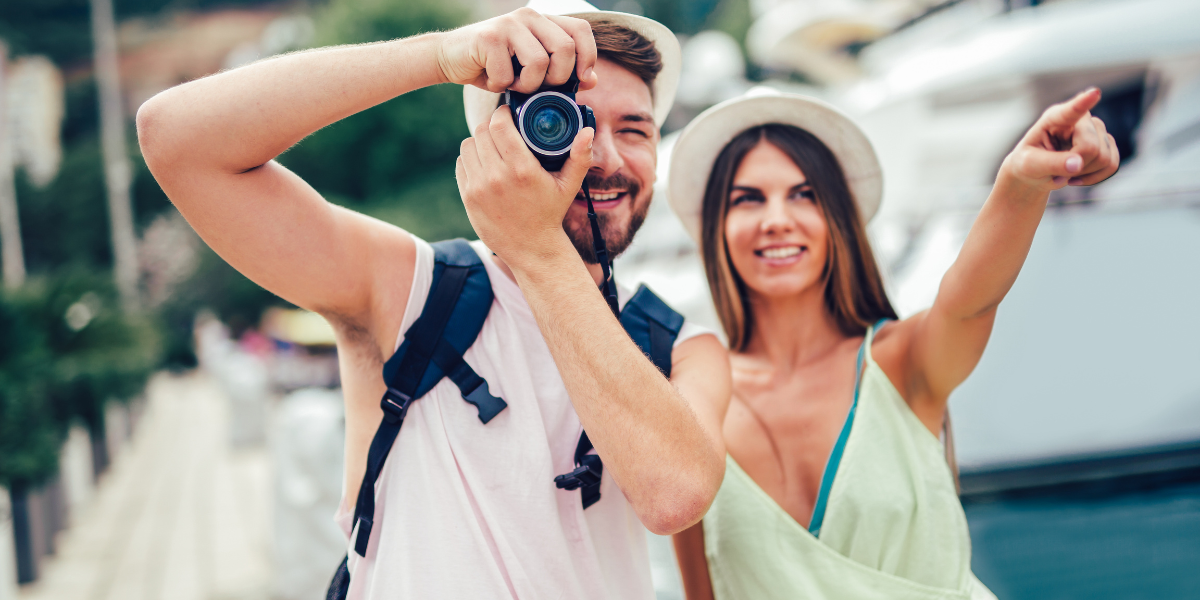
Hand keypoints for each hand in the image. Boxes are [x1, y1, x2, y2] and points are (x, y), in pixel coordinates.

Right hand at [436, 7, 598, 93]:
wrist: (449, 59)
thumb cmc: (494, 67)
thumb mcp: (531, 72)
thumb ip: (562, 73)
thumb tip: (592, 80)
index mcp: (543, 21)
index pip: (581, 30)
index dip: (588, 56)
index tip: (580, 80)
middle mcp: (529, 17)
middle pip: (566, 48)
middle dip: (556, 78)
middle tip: (537, 87)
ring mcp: (509, 24)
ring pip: (540, 62)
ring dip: (527, 85)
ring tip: (513, 84)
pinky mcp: (490, 37)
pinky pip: (510, 73)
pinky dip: (502, 86)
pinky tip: (492, 80)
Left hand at [455, 106, 593, 267]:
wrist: (531, 248)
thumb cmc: (551, 212)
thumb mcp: (569, 185)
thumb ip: (580, 156)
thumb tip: (587, 131)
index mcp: (522, 169)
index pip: (499, 125)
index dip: (502, 113)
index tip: (508, 114)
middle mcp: (497, 177)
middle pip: (481, 131)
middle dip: (491, 125)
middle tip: (502, 128)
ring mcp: (479, 188)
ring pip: (468, 145)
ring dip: (478, 141)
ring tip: (491, 144)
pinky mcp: (468, 197)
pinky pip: (461, 164)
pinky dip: (470, 159)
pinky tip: (483, 162)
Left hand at [1001, 88, 1119, 190]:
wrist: (1036, 173)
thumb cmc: (1028, 164)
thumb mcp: (1030, 165)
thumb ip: (1051, 163)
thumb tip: (1077, 164)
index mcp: (1054, 119)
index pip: (1071, 111)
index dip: (1083, 102)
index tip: (1094, 93)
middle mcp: (1079, 119)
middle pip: (1091, 147)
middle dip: (1076, 167)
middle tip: (1055, 172)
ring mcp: (1096, 130)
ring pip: (1105, 158)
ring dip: (1085, 173)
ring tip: (1065, 172)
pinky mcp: (1106, 143)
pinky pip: (1112, 165)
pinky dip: (1096, 177)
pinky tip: (1078, 176)